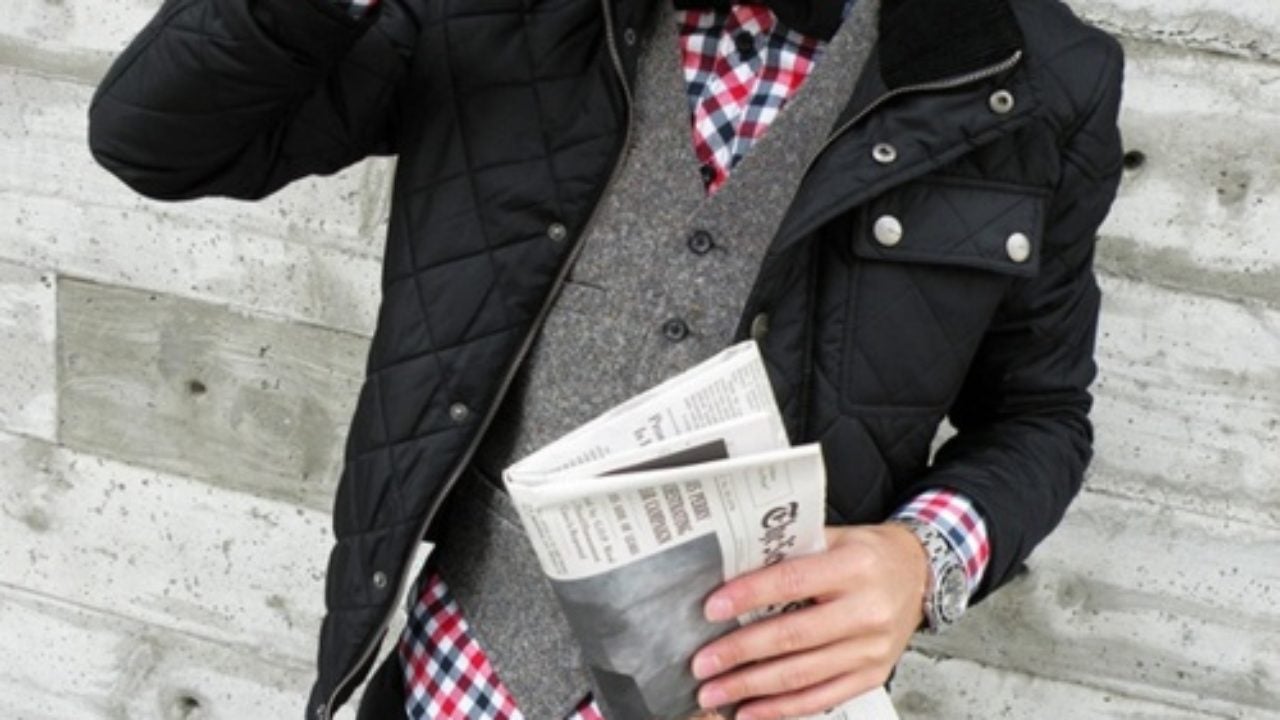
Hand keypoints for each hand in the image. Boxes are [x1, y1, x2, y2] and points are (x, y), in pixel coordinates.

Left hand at [689, 523, 928, 719]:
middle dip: (740, 653)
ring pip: (802, 674)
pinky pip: (822, 697)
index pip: (793, 582)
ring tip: (714, 692)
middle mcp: (867, 610)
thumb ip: (789, 551)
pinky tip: (749, 710)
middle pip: (793, 637)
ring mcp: (872, 648)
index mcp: (855, 566)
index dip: (749, 596)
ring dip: (752, 687)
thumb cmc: (867, 554)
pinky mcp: (873, 675)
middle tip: (701, 664)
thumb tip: (729, 571)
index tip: (711, 609)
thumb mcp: (833, 537)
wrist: (919, 574)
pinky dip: (782, 709)